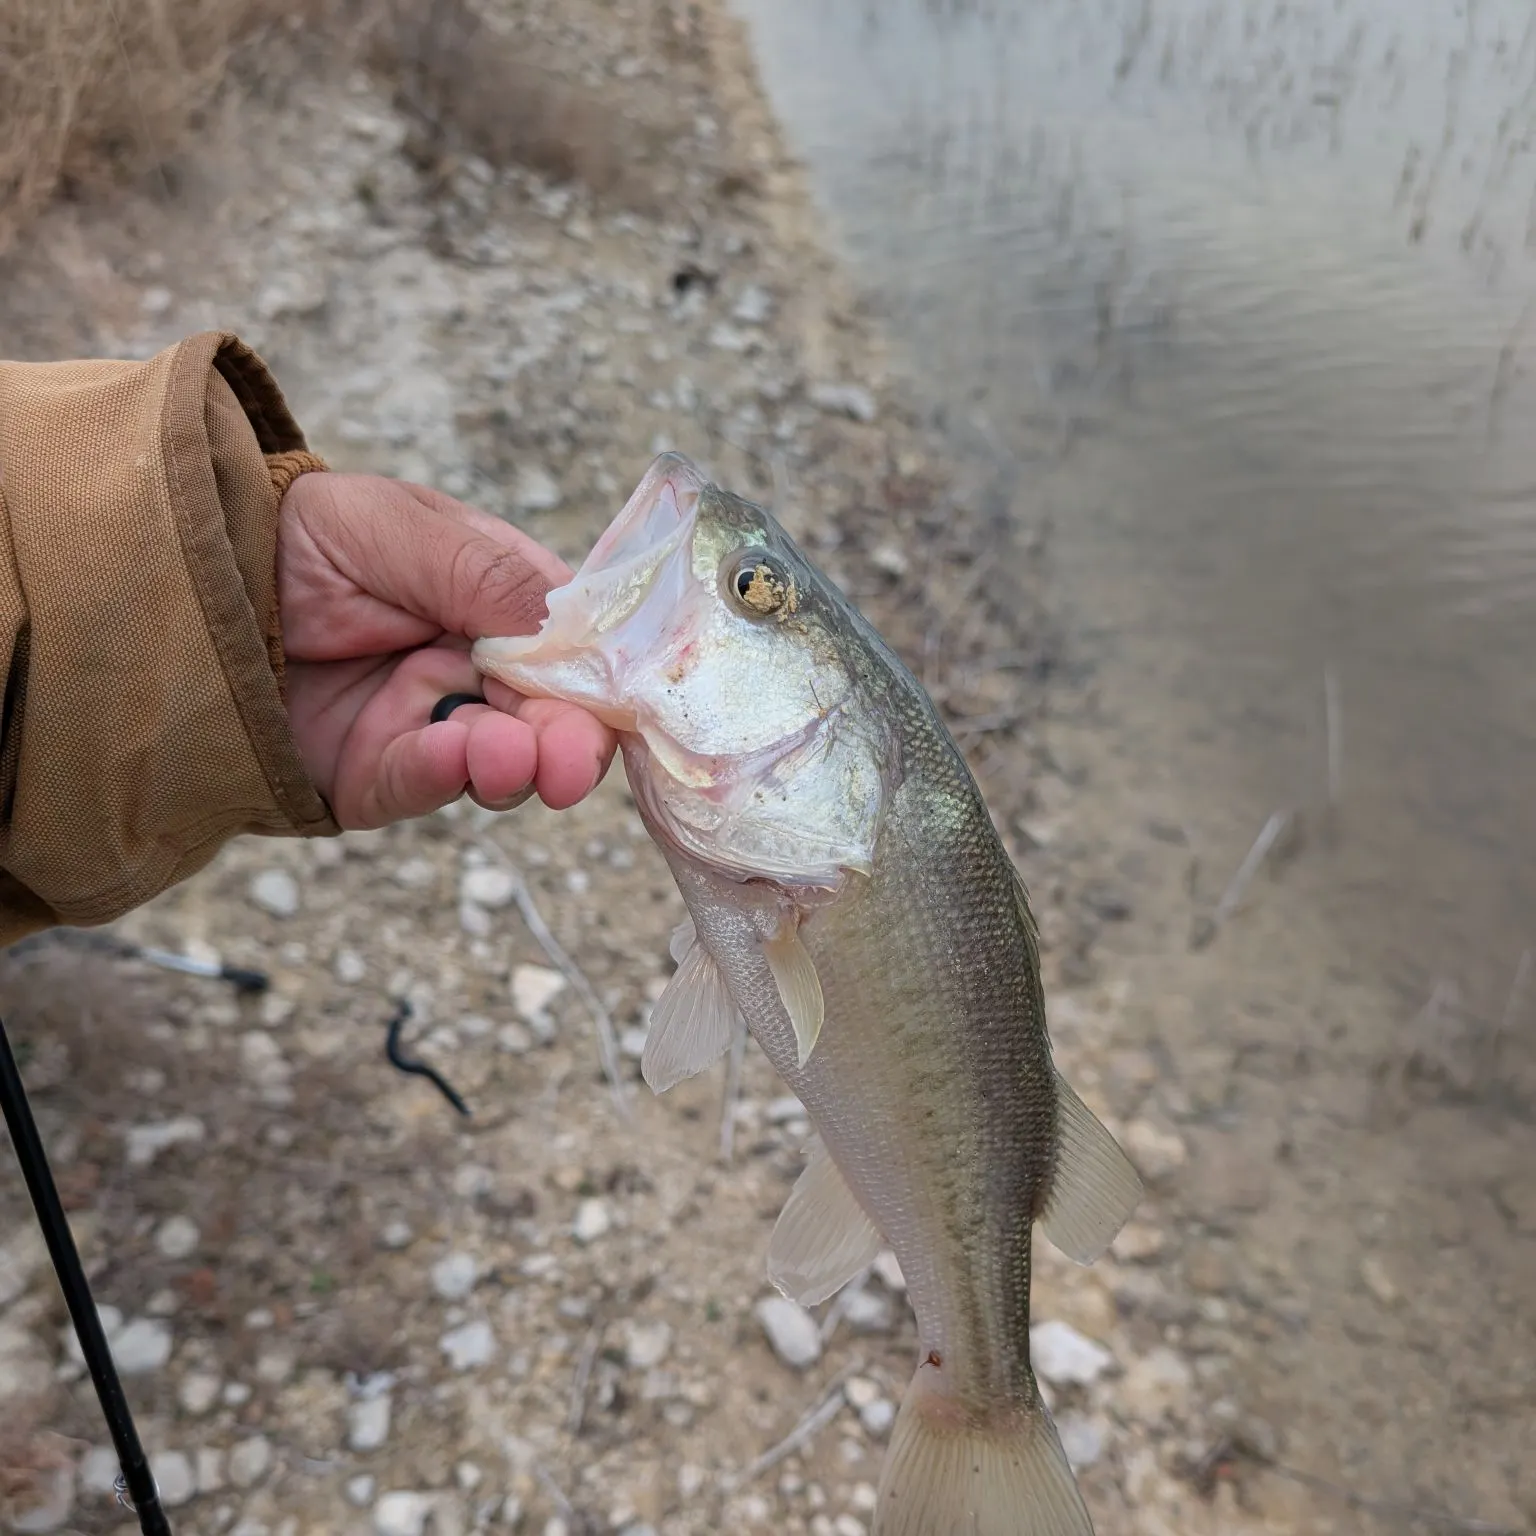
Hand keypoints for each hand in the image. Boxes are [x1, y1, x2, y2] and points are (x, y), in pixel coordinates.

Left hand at [276, 473, 614, 828]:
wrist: (177, 578)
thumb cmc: (294, 533)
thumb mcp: (396, 527)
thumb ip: (485, 573)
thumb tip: (570, 626)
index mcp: (496, 600)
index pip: (571, 643)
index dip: (596, 672)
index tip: (613, 697)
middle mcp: (472, 667)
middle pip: (547, 714)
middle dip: (568, 740)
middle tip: (573, 763)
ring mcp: (427, 724)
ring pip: (498, 761)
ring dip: (514, 762)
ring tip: (511, 758)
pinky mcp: (375, 775)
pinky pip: (420, 783)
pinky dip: (443, 774)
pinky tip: (454, 756)